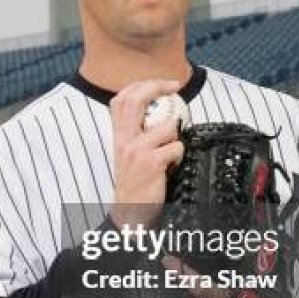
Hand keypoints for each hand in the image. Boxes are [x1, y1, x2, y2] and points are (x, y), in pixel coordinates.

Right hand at [110, 79, 184, 228]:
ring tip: (171, 149)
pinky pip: (176, 147)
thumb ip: (136, 132)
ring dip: (176, 134)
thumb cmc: (134, 183)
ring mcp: (137, 151)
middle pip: (136, 100)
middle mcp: (124, 140)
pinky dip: (180, 153)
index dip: (142, 85)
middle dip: (156, 87)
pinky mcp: (151, 163)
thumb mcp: (127, 154)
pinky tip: (173, 165)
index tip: (162, 84)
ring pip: (166, 126)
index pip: (122, 99)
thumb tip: (159, 112)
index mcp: (118, 136)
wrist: (130, 213)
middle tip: (174, 87)